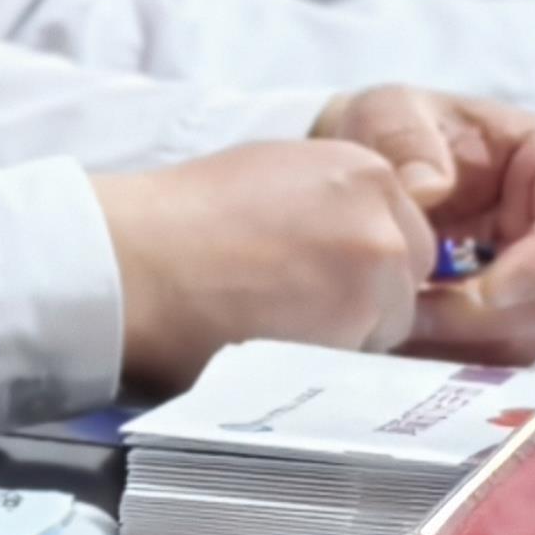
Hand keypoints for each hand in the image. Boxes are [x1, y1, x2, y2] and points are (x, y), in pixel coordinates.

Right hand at [97, 139, 436, 392]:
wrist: (130, 261)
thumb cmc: (173, 221)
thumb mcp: (269, 177)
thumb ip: (328, 203)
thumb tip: (348, 245)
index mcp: (361, 168)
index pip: (402, 232)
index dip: (356, 262)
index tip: (310, 275)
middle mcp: (380, 214)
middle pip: (404, 279)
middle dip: (363, 300)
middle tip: (289, 306)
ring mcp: (374, 272)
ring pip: (386, 326)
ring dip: (345, 337)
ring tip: (273, 330)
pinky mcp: (357, 327)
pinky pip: (361, 362)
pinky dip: (326, 366)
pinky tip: (273, 351)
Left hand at [311, 87, 534, 364]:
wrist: (366, 165)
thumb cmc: (389, 129)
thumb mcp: (387, 113)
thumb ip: (404, 140)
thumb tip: (431, 188)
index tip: (486, 291)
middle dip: (501, 316)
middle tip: (421, 318)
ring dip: (479, 343)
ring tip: (405, 328)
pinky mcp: (521, 308)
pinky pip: (512, 348)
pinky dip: (465, 356)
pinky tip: (410, 342)